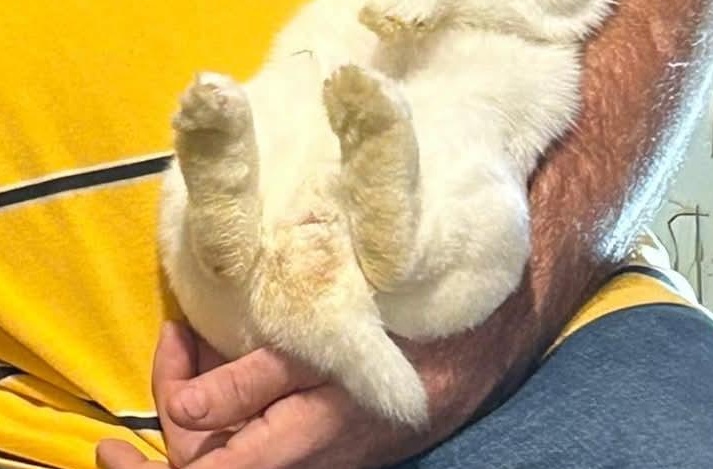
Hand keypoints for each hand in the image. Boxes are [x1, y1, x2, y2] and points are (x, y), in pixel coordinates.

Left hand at [96, 321, 474, 468]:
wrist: (472, 355)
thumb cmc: (402, 343)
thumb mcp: (326, 350)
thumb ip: (253, 383)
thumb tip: (182, 410)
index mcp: (290, 449)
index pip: (198, 465)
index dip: (167, 403)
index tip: (172, 335)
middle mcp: (294, 464)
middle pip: (208, 452)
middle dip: (180, 390)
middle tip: (183, 330)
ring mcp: (307, 453)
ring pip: (234, 437)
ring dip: (208, 386)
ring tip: (207, 332)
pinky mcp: (320, 435)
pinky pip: (260, 424)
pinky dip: (240, 386)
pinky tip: (244, 345)